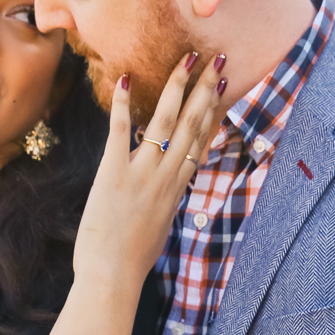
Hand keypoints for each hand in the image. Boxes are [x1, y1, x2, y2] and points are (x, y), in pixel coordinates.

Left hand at [40, 51, 229, 334]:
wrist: (113, 276)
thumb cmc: (133, 259)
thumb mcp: (160, 225)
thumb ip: (164, 200)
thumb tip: (167, 189)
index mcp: (177, 188)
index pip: (200, 140)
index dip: (212, 109)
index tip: (221, 84)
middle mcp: (165, 176)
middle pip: (191, 124)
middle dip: (204, 88)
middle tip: (215, 58)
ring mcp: (141, 174)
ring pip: (164, 122)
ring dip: (175, 87)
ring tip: (184, 59)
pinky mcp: (113, 174)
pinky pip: (119, 132)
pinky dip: (120, 105)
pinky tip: (122, 79)